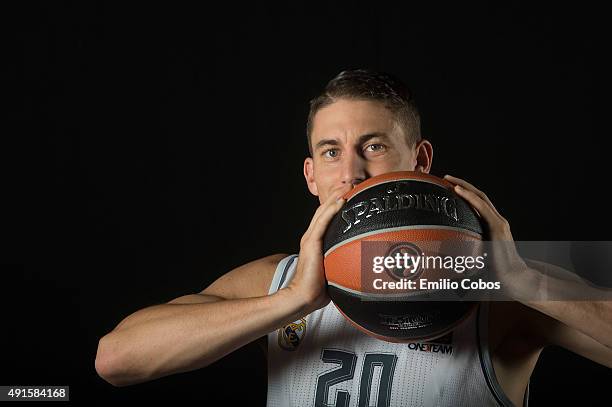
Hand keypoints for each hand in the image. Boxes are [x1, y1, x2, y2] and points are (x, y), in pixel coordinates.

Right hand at [286, 183, 353, 313]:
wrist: (303, 297)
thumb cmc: (319, 289)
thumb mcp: (334, 271)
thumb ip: (344, 263)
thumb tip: (364, 266)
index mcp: (316, 241)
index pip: (326, 217)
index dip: (336, 204)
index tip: (350, 193)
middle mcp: (312, 236)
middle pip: (324, 209)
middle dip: (337, 194)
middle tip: (350, 183)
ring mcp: (310, 239)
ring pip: (323, 212)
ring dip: (335, 196)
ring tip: (347, 185)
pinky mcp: (311, 243)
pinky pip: (322, 222)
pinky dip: (331, 210)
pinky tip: (341, 200)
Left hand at [443, 174, 529, 297]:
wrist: (514, 278)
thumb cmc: (496, 271)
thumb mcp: (477, 256)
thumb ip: (466, 251)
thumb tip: (445, 257)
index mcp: (492, 225)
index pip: (478, 203)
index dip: (464, 193)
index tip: (448, 187)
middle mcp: (497, 220)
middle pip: (478, 196)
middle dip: (461, 184)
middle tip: (445, 178)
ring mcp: (499, 222)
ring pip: (480, 198)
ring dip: (463, 186)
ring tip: (448, 179)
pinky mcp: (498, 227)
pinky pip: (482, 207)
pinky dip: (469, 197)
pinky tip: (457, 190)